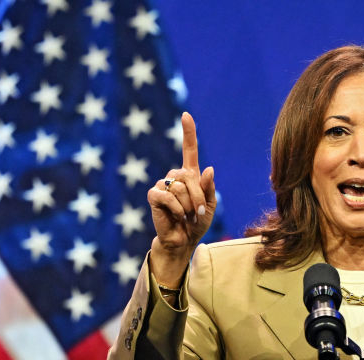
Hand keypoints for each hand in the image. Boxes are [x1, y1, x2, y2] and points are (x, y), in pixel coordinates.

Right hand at [147, 112, 215, 283]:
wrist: (183, 240)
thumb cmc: (197, 223)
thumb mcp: (209, 206)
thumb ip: (209, 188)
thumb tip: (209, 169)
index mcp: (190, 176)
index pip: (189, 150)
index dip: (188, 132)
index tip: (186, 115)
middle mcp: (175, 176)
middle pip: (189, 177)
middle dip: (198, 197)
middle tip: (198, 213)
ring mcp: (163, 185)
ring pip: (179, 188)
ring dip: (188, 205)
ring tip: (187, 216)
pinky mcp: (154, 196)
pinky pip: (168, 197)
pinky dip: (177, 209)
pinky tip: (176, 216)